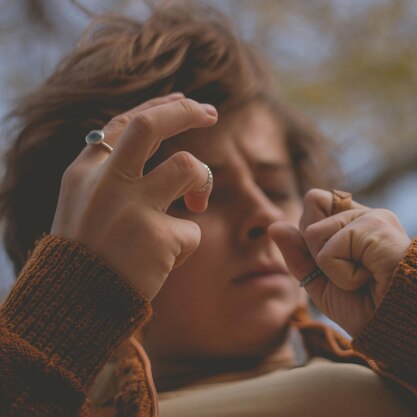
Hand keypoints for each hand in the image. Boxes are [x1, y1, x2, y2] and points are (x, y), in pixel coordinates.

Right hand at [50, 93, 217, 299]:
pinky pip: (192, 231)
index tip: (183, 100)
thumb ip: (111, 179)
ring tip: (197, 201)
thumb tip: (158, 153)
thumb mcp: (83, 208)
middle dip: (185, 111)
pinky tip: (165, 262)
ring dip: (202, 179)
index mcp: (84, 172)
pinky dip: (185, 245)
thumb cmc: (83, 260)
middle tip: (211, 112)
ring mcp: (131, 206)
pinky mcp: (156, 236)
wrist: (73, 308)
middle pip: (150, 124)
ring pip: (186, 165)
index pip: (123, 123)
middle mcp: (106, 181)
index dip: (157, 107)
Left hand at [269, 189, 410, 336]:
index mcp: (355, 221)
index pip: (314, 204)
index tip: (337, 265)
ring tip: (363, 278)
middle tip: (350, 272)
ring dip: (331, 268)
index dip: (312, 238)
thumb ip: (298, 255)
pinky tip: (370, 279)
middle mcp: (366, 213)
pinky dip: (342, 275)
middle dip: (316, 251)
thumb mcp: (322, 284)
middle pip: (310, 208)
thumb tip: (274, 225)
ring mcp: (374, 217)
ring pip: (314, 232)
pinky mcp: (378, 227)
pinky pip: (329, 250)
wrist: (401, 329)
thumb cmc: (369, 309)